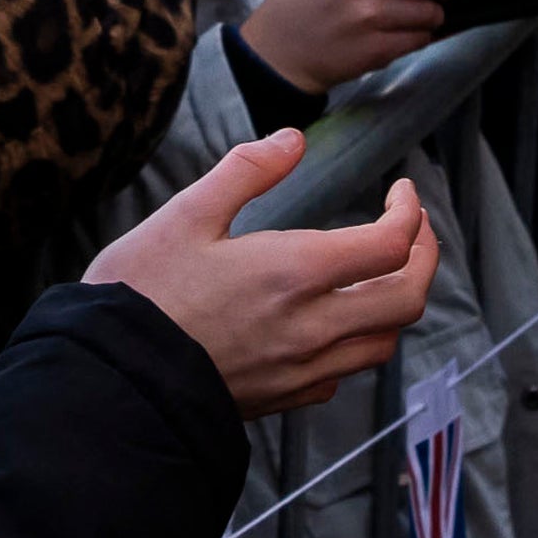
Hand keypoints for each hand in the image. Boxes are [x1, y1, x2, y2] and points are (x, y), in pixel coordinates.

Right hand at [85, 130, 443, 410]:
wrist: (112, 379)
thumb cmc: (142, 292)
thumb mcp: (185, 215)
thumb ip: (246, 172)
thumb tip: (293, 140)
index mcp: (293, 272)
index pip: (389, 246)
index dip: (408, 213)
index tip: (400, 191)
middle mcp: (312, 327)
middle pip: (406, 298)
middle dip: (425, 257)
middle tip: (414, 228)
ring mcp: (303, 369)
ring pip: (384, 341)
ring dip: (397, 302)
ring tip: (383, 271)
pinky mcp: (286, 398)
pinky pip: (345, 372)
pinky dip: (358, 341)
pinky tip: (333, 320)